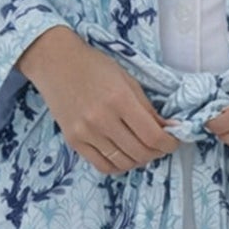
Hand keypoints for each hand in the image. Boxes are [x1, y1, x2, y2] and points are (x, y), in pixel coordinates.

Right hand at [15, 24, 178, 174]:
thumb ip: (148, 108)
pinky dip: (119, 165)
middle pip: (140, 152)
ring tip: (143, 150)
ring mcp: (85, 133)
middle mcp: (102, 119)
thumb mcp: (127, 80)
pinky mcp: (73, 141)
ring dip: (139, 160)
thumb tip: (169, 129)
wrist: (56, 62)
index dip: (169, 143)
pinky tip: (123, 155)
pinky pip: (102, 166)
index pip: (153, 136)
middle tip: (160, 146)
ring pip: (123, 162)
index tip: (173, 141)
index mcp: (120, 99)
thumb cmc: (94, 66)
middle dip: (157, 152)